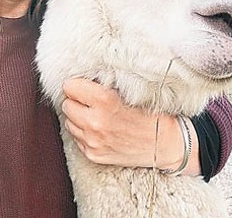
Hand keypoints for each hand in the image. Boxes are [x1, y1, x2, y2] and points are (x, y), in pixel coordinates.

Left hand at [61, 78, 200, 174]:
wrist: (165, 144)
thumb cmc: (151, 114)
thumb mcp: (130, 90)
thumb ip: (104, 84)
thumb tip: (83, 76)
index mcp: (104, 100)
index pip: (70, 86)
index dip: (78, 84)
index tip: (84, 85)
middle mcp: (95, 122)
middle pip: (67, 104)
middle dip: (77, 101)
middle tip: (91, 100)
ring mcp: (93, 141)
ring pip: (69, 122)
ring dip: (79, 117)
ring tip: (96, 115)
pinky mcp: (93, 155)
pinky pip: (77, 138)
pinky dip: (84, 132)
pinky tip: (100, 129)